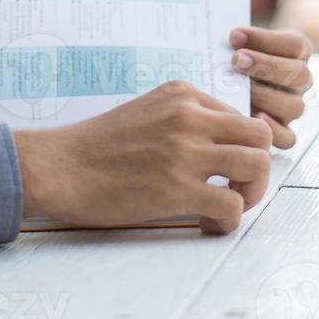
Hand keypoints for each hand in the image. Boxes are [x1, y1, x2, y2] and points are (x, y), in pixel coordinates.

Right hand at [12, 80, 273, 234]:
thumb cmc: (95, 146)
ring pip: (258, 166)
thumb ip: (181, 118)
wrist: (58, 167)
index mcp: (182, 95)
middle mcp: (190, 117)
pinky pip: (234, 205)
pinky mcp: (178, 189)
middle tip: (237, 188)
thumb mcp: (145, 111)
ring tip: (226, 205)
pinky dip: (229, 220)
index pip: (241, 117)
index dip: (240, 148)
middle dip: (258, 166)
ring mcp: (186, 152)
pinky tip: (207, 223)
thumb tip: (216, 143)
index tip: (225, 168)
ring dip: (252, 192)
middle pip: (260, 136)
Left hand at [230, 26, 313, 148]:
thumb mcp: (241, 40)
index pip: (295, 44)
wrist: (234, 76)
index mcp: (298, 51)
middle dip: (266, 66)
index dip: (265, 39)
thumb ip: (240, 38)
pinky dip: (272, 130)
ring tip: (239, 89)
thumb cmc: (237, 53)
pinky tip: (253, 117)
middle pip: (299, 75)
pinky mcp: (284, 131)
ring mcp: (293, 107)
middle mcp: (301, 80)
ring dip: (265, 96)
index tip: (235, 36)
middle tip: (236, 61)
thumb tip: (234, 39)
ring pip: (294, 106)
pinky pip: (288, 138)